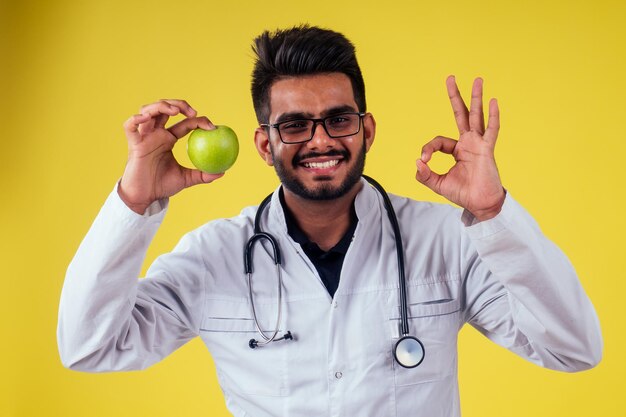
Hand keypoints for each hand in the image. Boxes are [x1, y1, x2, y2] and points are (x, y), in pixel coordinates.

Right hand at [119, 99, 223, 213]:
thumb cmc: (162, 186)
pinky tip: (146, 118)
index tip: (212, 127)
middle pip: (164, 108)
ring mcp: (144, 137)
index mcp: (168, 139)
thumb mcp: (186, 179)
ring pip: (147, 110)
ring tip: (175, 111)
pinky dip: (135, 119)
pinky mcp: (133, 144)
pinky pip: (129, 127)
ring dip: (161, 106)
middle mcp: (156, 134)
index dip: (198, 120)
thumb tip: (222, 172)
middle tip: (193, 112)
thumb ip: (202, 175)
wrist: (145, 197)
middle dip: (179, 104)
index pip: (184, 123)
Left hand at [415, 76, 504, 220]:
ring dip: (477, 98)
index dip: (428, 149)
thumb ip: (425, 175)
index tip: (424, 161)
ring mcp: (479, 144)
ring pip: (476, 117)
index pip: (439, 141)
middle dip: (455, 96)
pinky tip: (493, 101)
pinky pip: (491, 130)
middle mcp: (468, 143)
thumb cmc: (463, 194)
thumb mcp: (438, 184)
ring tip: (478, 80)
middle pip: (460, 114)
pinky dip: (493, 116)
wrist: (480, 204)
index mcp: (457, 150)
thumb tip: (417, 161)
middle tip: (450, 78)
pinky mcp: (487, 150)